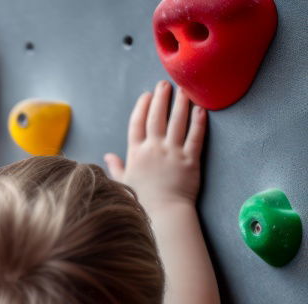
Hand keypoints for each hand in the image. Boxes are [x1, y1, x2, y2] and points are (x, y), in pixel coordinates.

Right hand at [104, 81, 206, 207]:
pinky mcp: (190, 159)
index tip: (147, 95)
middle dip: (161, 98)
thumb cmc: (142, 200)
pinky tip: (201, 109)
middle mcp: (153, 149)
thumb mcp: (124, 183)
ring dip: (180, 103)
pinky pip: (195, 136)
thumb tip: (108, 156)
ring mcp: (173, 153)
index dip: (142, 107)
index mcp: (136, 153)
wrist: (164, 213)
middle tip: (165, 84)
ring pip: (177, 122)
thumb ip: (116, 167)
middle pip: (157, 117)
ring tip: (184, 89)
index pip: (137, 123)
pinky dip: (199, 121)